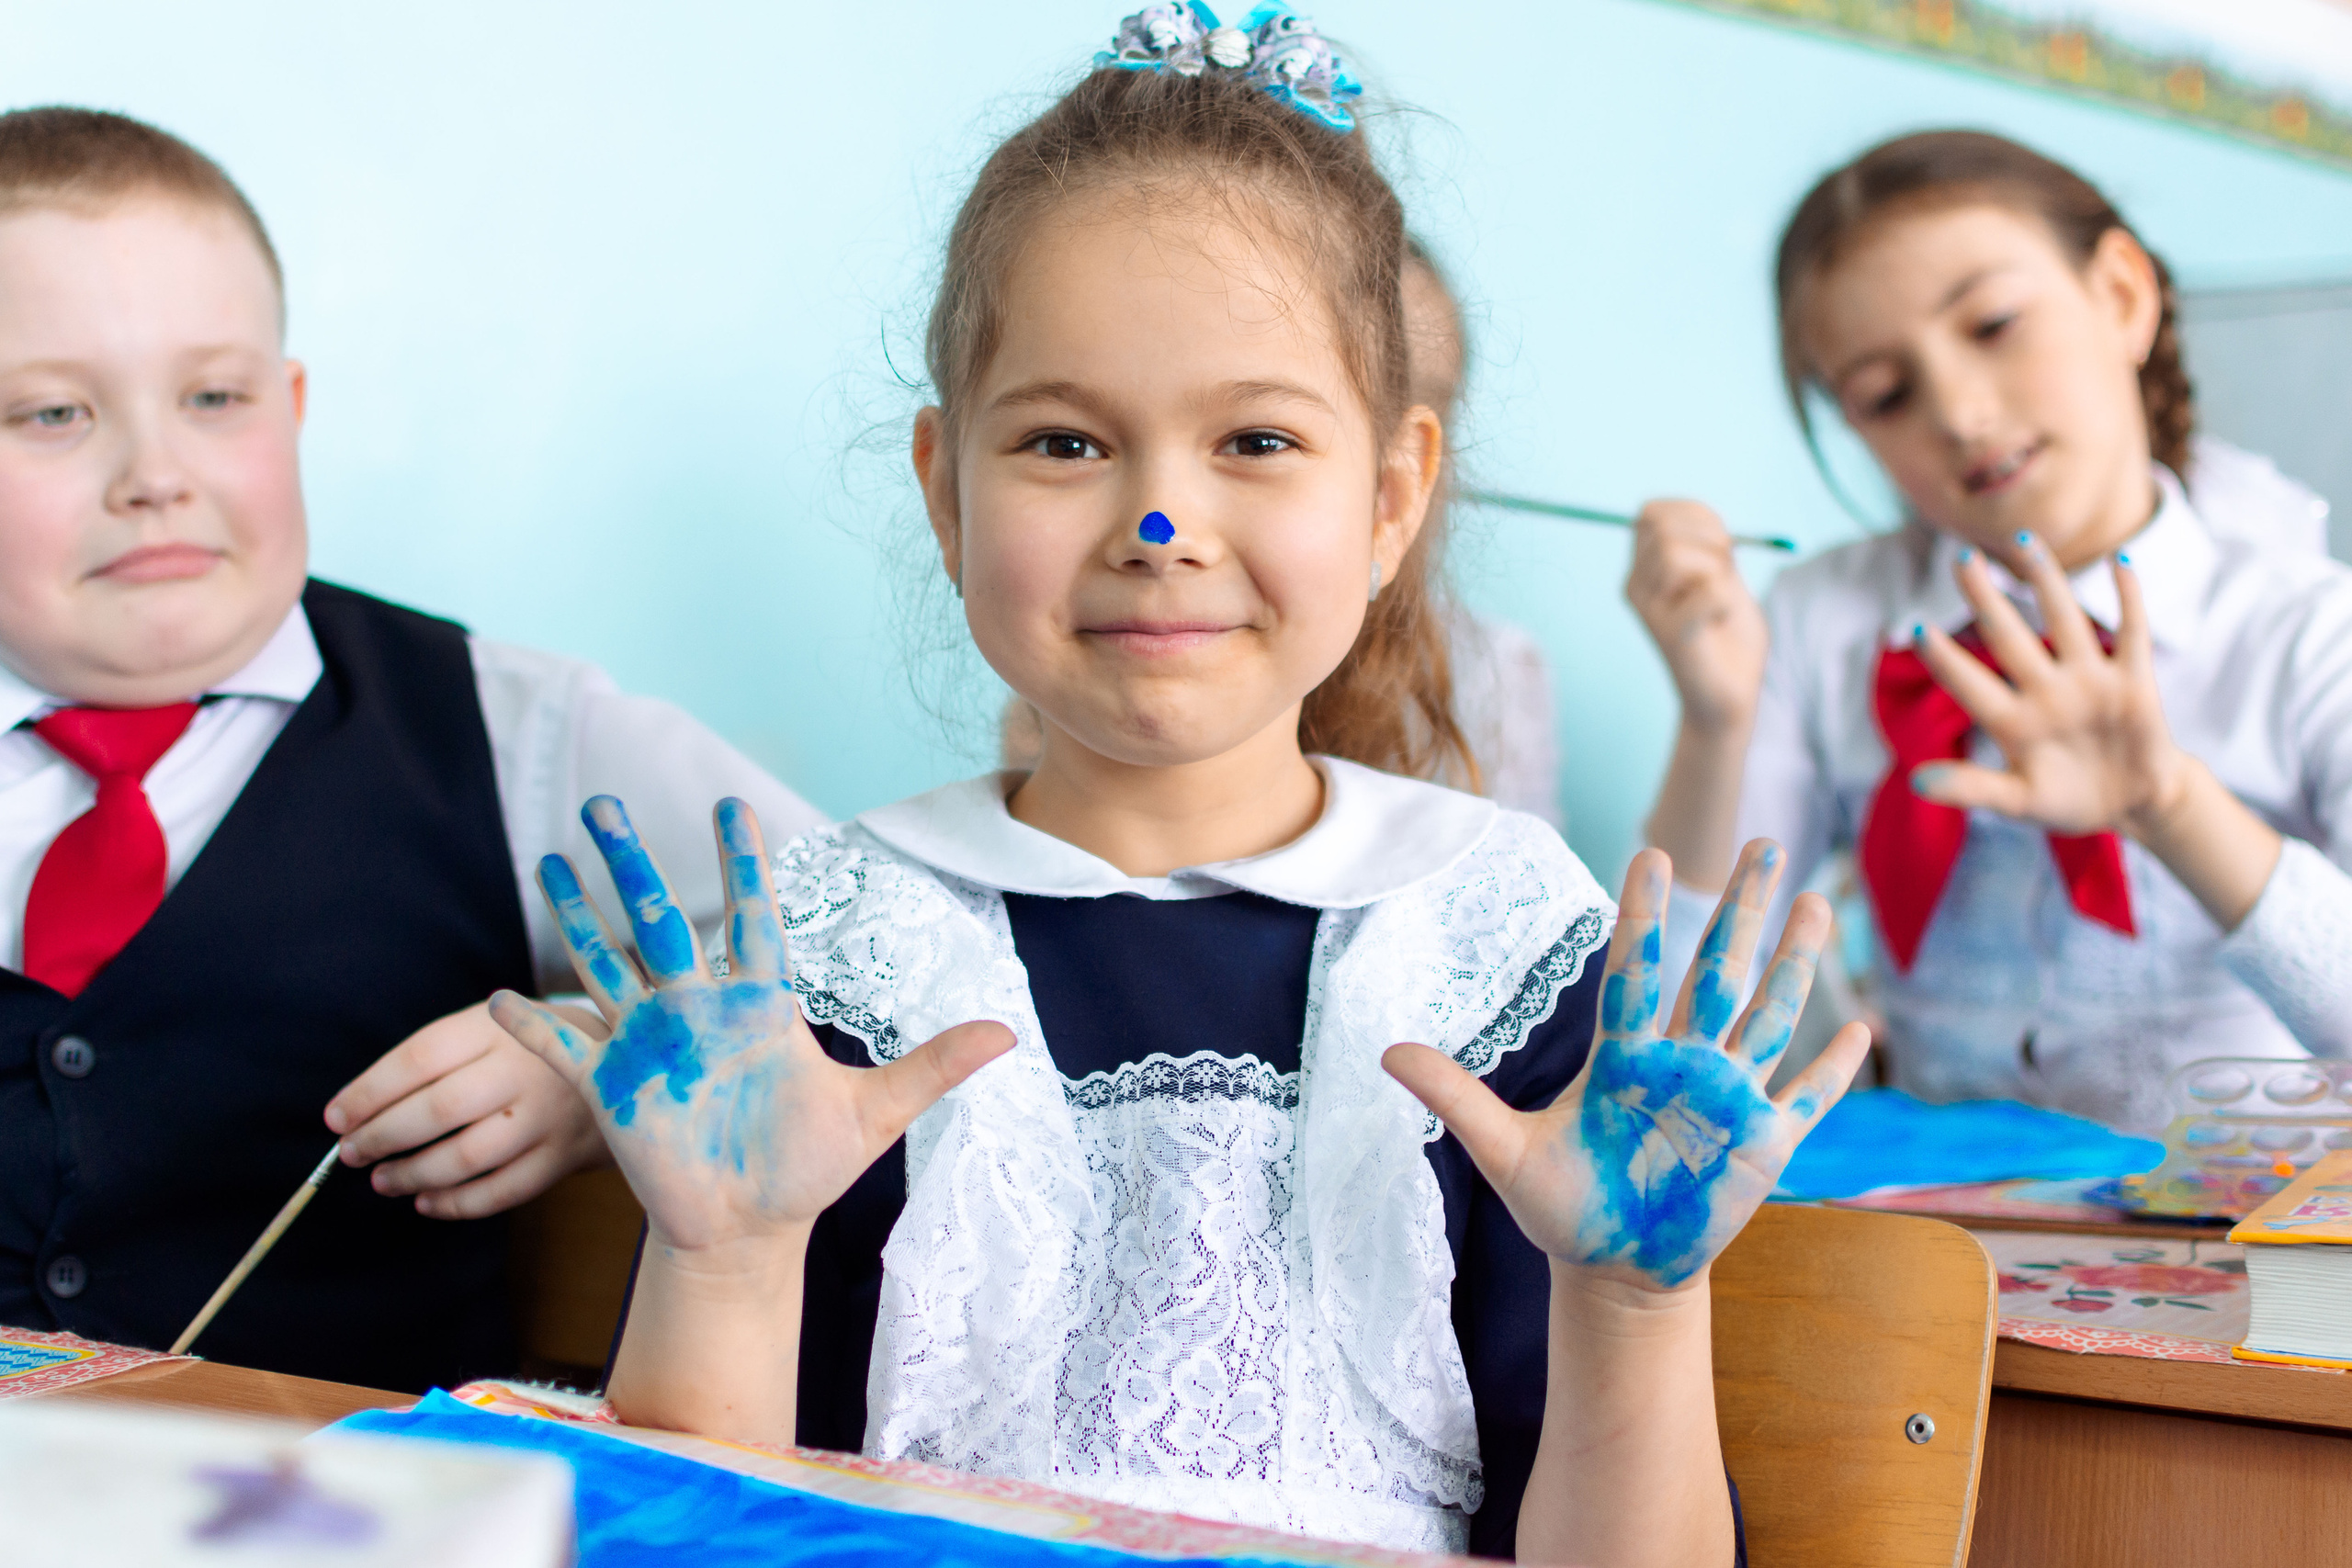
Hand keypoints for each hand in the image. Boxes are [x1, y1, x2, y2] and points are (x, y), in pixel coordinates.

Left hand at [326, 1000, 613, 1218]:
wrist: (626, 1064)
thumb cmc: (531, 1048)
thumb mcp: (493, 1026)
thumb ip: (433, 1059)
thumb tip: (355, 1110)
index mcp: (499, 1028)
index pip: (420, 1058)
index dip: (369, 1092)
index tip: (336, 1118)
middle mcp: (524, 1070)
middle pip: (439, 1110)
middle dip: (383, 1137)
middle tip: (352, 1153)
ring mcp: (547, 1117)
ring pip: (466, 1157)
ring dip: (413, 1175)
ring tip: (384, 1180)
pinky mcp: (562, 1157)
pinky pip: (501, 1191)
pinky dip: (455, 1204)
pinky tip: (426, 1202)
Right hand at [489, 795, 1011, 1263]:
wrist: (750, 1232)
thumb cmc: (807, 1168)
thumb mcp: (875, 1114)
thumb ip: (931, 1067)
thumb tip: (1007, 1034)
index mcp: (757, 1006)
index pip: (752, 919)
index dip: (744, 866)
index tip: (737, 806)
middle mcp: (697, 1011)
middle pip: (659, 921)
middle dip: (633, 864)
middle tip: (605, 806)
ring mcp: (649, 1045)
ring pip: (604, 964)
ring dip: (575, 917)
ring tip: (550, 861)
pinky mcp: (613, 1090)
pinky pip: (567, 1049)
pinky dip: (533, 1026)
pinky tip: (495, 997)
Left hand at [1386, 842, 1870, 1290]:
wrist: (1613, 1268)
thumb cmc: (1561, 1206)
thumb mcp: (1504, 1153)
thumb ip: (1455, 1099)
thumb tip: (1385, 1052)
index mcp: (1624, 1055)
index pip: (1636, 971)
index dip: (1646, 916)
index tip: (1652, 851)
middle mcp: (1683, 1061)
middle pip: (1717, 972)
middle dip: (1741, 912)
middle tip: (1763, 845)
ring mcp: (1728, 1097)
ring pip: (1769, 1015)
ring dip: (1794, 963)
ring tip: (1814, 904)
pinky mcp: (1764, 1143)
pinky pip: (1805, 1095)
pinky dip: (1831, 1066)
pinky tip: (1860, 1026)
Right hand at [1625, 499, 1768, 734]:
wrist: (1729, 696)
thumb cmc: (1728, 633)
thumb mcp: (1721, 573)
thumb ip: (1708, 543)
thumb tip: (1701, 516)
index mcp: (1642, 569)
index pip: (1654, 512)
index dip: (1696, 518)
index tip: (1719, 548)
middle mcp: (1636, 587)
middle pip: (1664, 527)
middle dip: (1710, 541)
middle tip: (1725, 577)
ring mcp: (1649, 612)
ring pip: (1679, 554)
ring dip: (1718, 570)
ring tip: (1722, 600)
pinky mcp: (1671, 636)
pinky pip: (1707, 593)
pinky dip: (1727, 602)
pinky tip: (1721, 621)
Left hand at [1909, 535, 2182, 837]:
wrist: (2133, 803)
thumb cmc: (2068, 801)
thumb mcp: (2019, 802)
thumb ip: (1972, 789)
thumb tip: (1915, 783)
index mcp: (2011, 721)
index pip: (1970, 683)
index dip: (1946, 659)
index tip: (1918, 629)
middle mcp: (2045, 691)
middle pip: (2009, 636)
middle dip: (1985, 598)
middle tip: (1961, 557)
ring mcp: (2089, 682)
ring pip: (2064, 620)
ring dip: (2046, 580)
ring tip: (2024, 540)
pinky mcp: (2133, 683)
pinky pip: (2132, 632)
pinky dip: (2128, 596)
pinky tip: (2120, 560)